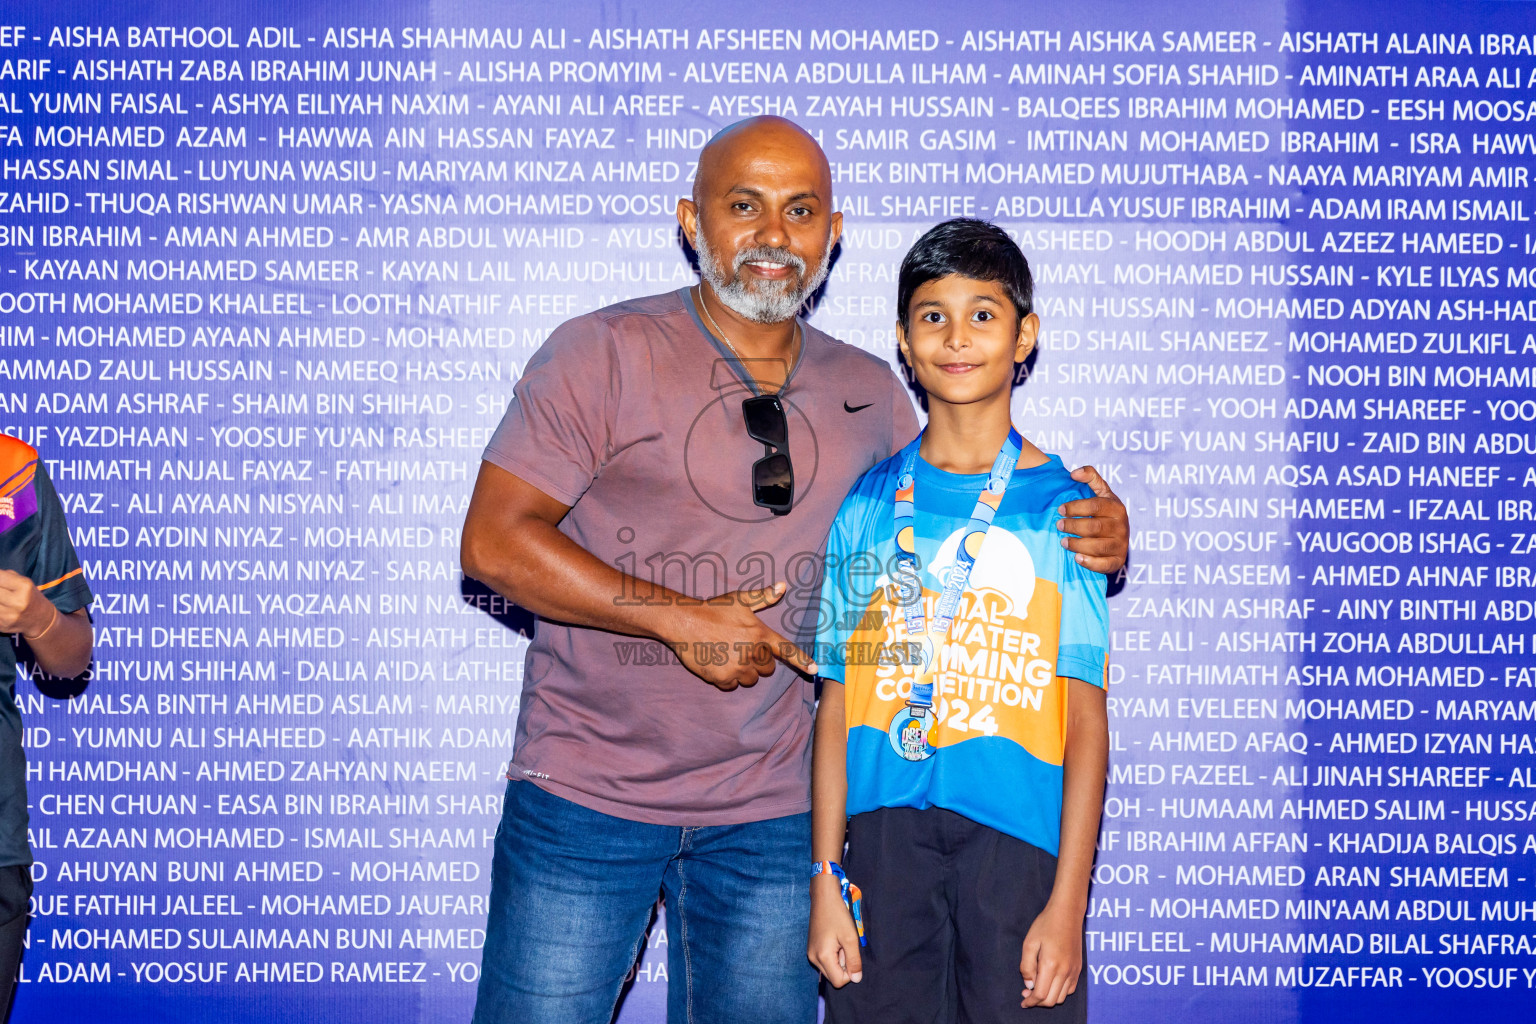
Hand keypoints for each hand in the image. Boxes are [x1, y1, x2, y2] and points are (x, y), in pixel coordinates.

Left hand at [0, 569, 51, 635]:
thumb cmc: (29, 596)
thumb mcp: (24, 582)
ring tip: (2, 599)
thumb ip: (5, 576)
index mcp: (24, 587)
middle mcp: (17, 602)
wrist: (41, 619)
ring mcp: (9, 615)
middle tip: (2, 591)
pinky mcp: (2, 625)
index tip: (0, 580)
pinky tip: (3, 608)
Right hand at [666, 581, 817, 691]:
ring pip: (750, 680)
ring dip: (744, 672)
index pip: (786, 650)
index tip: (815, 669)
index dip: (802, 660)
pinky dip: (727, 679)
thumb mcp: (739, 599)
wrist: (685, 622)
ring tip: (729, 656)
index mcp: (759, 634)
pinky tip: (718, 664)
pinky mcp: (722, 678)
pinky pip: (732, 686)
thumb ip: (763, 596)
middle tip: (741, 649)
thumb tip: (783, 586)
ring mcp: (737, 667)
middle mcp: (751, 652)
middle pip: (767, 669)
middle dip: (758, 663)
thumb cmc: (713, 609)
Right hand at [807, 874, 862, 986]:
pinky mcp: (811, 948)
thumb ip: (854, 960)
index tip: (850, 953)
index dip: (849, 973)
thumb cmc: (838, 915)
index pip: (839, 981)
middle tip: (844, 946)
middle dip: (843, 966)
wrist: (823, 897)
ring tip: (839, 941)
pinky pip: (825, 961)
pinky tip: (834, 940)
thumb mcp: (850, 938)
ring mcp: (810, 953)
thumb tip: (856, 979)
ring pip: (829, 969)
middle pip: (833, 977)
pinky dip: (832, 955)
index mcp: (822, 957)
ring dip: (838, 960)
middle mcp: (813, 958)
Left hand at [1020, 901, 1082, 1008]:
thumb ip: (1026, 966)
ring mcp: (1074, 971)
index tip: (1023, 1001)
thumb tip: (1028, 985)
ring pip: (1062, 997)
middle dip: (1038, 1002)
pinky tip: (1050, 983)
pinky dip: (1060, 992)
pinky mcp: (1078, 968)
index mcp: (1051, 965)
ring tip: (1037, 988)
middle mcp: (1065, 971)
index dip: (1030, 1001)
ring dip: (1049, 998)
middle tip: (1027, 994)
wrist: (1067, 913)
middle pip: (1052, 1000)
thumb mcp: (1029, 943)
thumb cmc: (1046, 925)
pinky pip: (1070, 989)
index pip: (1041, 994)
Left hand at [1058, 465, 1128, 574]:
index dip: (1075, 507)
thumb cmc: (1105, 512)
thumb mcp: (1101, 493)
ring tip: (1063, 541)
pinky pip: (1105, 565)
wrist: (1118, 536)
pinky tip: (1077, 558)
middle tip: (1058, 525)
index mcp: (1117, 508)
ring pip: (1097, 546)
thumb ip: (1091, 477)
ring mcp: (1121, 545)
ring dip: (1077, 544)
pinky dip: (1090, 562)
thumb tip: (1074, 473)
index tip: (1060, 509)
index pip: (1095, 506)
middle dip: (1073, 526)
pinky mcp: (1118, 561)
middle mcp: (1121, 527)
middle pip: (1094, 527)